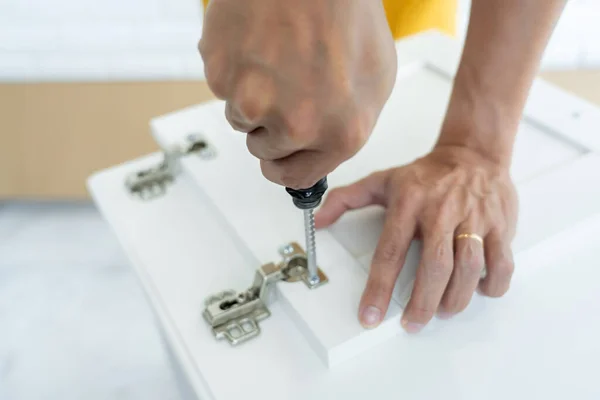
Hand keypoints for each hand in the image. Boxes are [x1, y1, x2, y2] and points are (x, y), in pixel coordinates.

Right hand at [199, 0, 396, 188]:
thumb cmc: (346, 11)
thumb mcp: (374, 78)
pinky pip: (223, 86)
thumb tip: (321, 148)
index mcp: (341, 133)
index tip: (277, 160)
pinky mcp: (222, 74)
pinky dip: (236, 68)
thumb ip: (345, 124)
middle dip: (271, 125)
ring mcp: (254, 101)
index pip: (296, 176)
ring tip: (278, 54)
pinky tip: (260, 42)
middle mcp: (296, 126)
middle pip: (264, 149)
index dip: (284, 165)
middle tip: (285, 85)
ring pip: (241, 117)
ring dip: (253, 93)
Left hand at [315, 145, 518, 332]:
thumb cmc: (426, 174)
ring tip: (443, 312)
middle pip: (434, 266)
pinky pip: (502, 262)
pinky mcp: (500, 224)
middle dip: (422, 302)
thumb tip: (318, 220)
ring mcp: (474, 218)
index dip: (379, 288)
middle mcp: (441, 212)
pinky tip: (479, 291)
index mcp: (408, 203)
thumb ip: (346, 200)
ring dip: (456, 298)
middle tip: (412, 323)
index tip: (371, 315)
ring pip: (469, 267)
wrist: (472, 152)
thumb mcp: (382, 181)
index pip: (390, 252)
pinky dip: (493, 284)